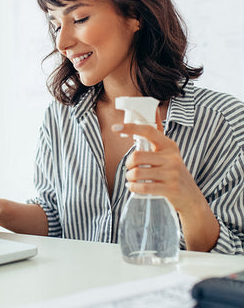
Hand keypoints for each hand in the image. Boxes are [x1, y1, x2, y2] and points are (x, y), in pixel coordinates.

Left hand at [112, 117, 219, 250]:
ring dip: (129, 177)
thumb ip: (158, 135)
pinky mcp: (170, 189)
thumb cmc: (174, 172)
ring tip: (131, 179)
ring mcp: (172, 174)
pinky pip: (143, 187)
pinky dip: (133, 187)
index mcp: (169, 146)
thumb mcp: (169, 153)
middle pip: (136, 156)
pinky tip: (132, 186)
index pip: (148, 131)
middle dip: (128, 164)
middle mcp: (172, 158)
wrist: (191, 197)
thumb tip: (153, 110)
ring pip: (137, 173)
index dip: (130, 127)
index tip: (115, 127)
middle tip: (130, 168)